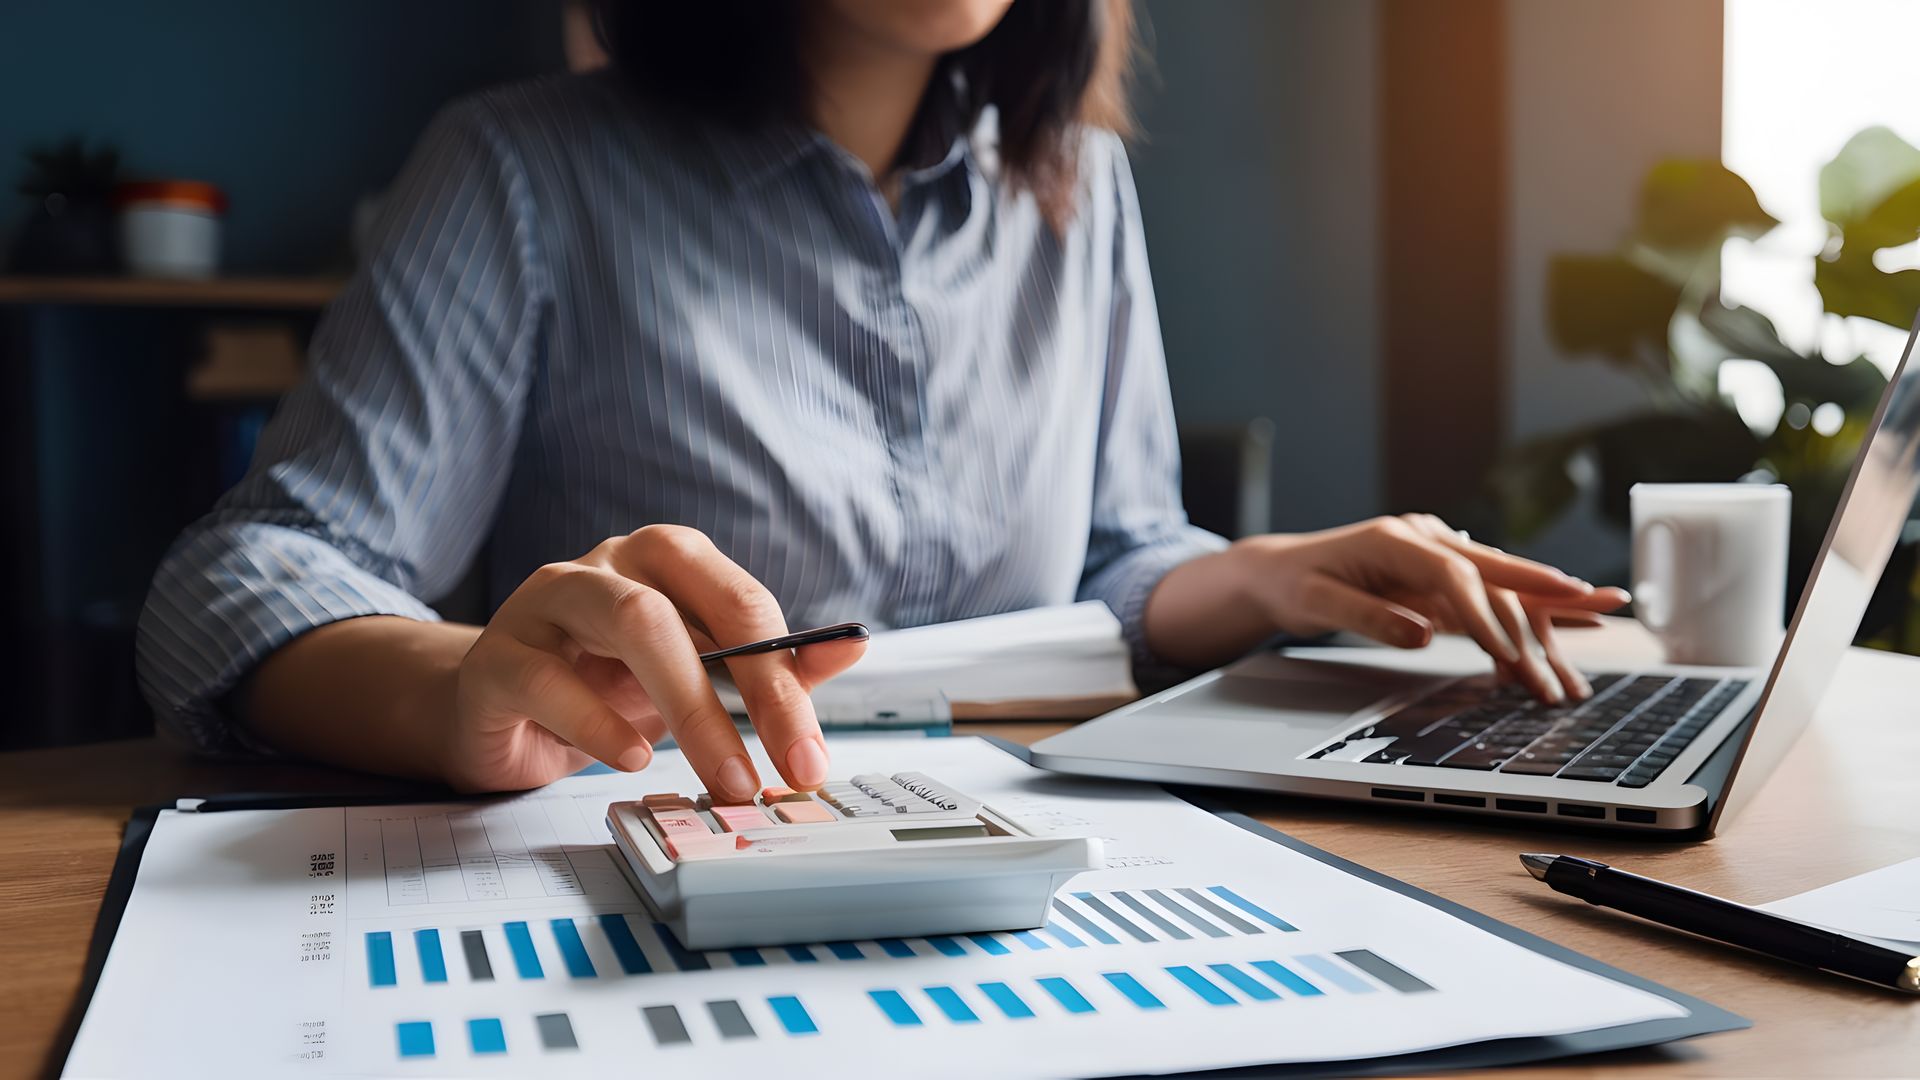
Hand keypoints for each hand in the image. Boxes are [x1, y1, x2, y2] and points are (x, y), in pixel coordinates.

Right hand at [443, 525, 864, 792]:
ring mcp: (546, 602)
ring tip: (725, 776)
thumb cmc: (606, 683)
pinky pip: (548, 679)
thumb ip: (771, 667)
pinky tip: (632, 760)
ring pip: (627, 622)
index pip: (742, 604)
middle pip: (688, 607)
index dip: (786, 679)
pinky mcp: (497, 656)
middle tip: (784, 770)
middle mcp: (608, 565)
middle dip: (750, 693)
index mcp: (668, 560)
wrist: (500, 708)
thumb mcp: (697, 676)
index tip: (811, 755)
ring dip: (688, 707)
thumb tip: (851, 647)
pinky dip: (598, 725)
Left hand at [1225, 514, 1628, 702]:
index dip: (1486, 616)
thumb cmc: (1292, 585)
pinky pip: (1493, 592)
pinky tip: (1577, 611)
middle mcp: (1424, 538)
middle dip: (1546, 600)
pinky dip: (1533, 605)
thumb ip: (1367, 616)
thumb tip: (1423, 634)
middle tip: (1598, 619)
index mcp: (1395, 539)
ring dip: (1551, 604)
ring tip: (1609, 610)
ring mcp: (1436, 553)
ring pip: (1503, 580)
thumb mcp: (1314, 604)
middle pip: (1495, 570)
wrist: (1278, 572)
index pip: (1455, 577)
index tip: (1509, 654)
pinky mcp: (1440, 574)